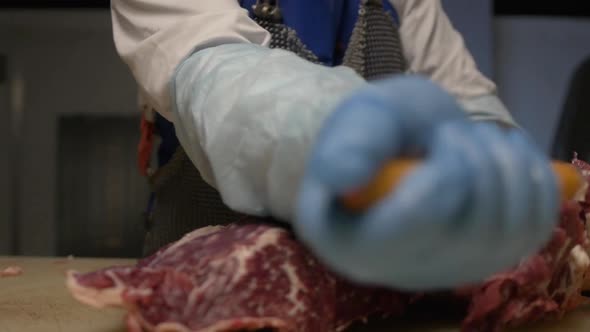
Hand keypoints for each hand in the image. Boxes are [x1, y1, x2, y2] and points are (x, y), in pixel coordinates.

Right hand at [294, 75, 558, 289]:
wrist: (402, 143)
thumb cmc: (375, 131)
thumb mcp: (357, 122)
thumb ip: (350, 146)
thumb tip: (345, 180)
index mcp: (349, 240)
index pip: (414, 227)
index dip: (446, 176)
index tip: (441, 135)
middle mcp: (397, 269)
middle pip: (469, 232)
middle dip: (478, 162)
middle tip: (455, 130)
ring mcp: (445, 271)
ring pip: (507, 233)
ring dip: (507, 167)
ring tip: (480, 138)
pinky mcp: (484, 261)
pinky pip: (532, 233)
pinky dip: (536, 183)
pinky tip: (510, 154)